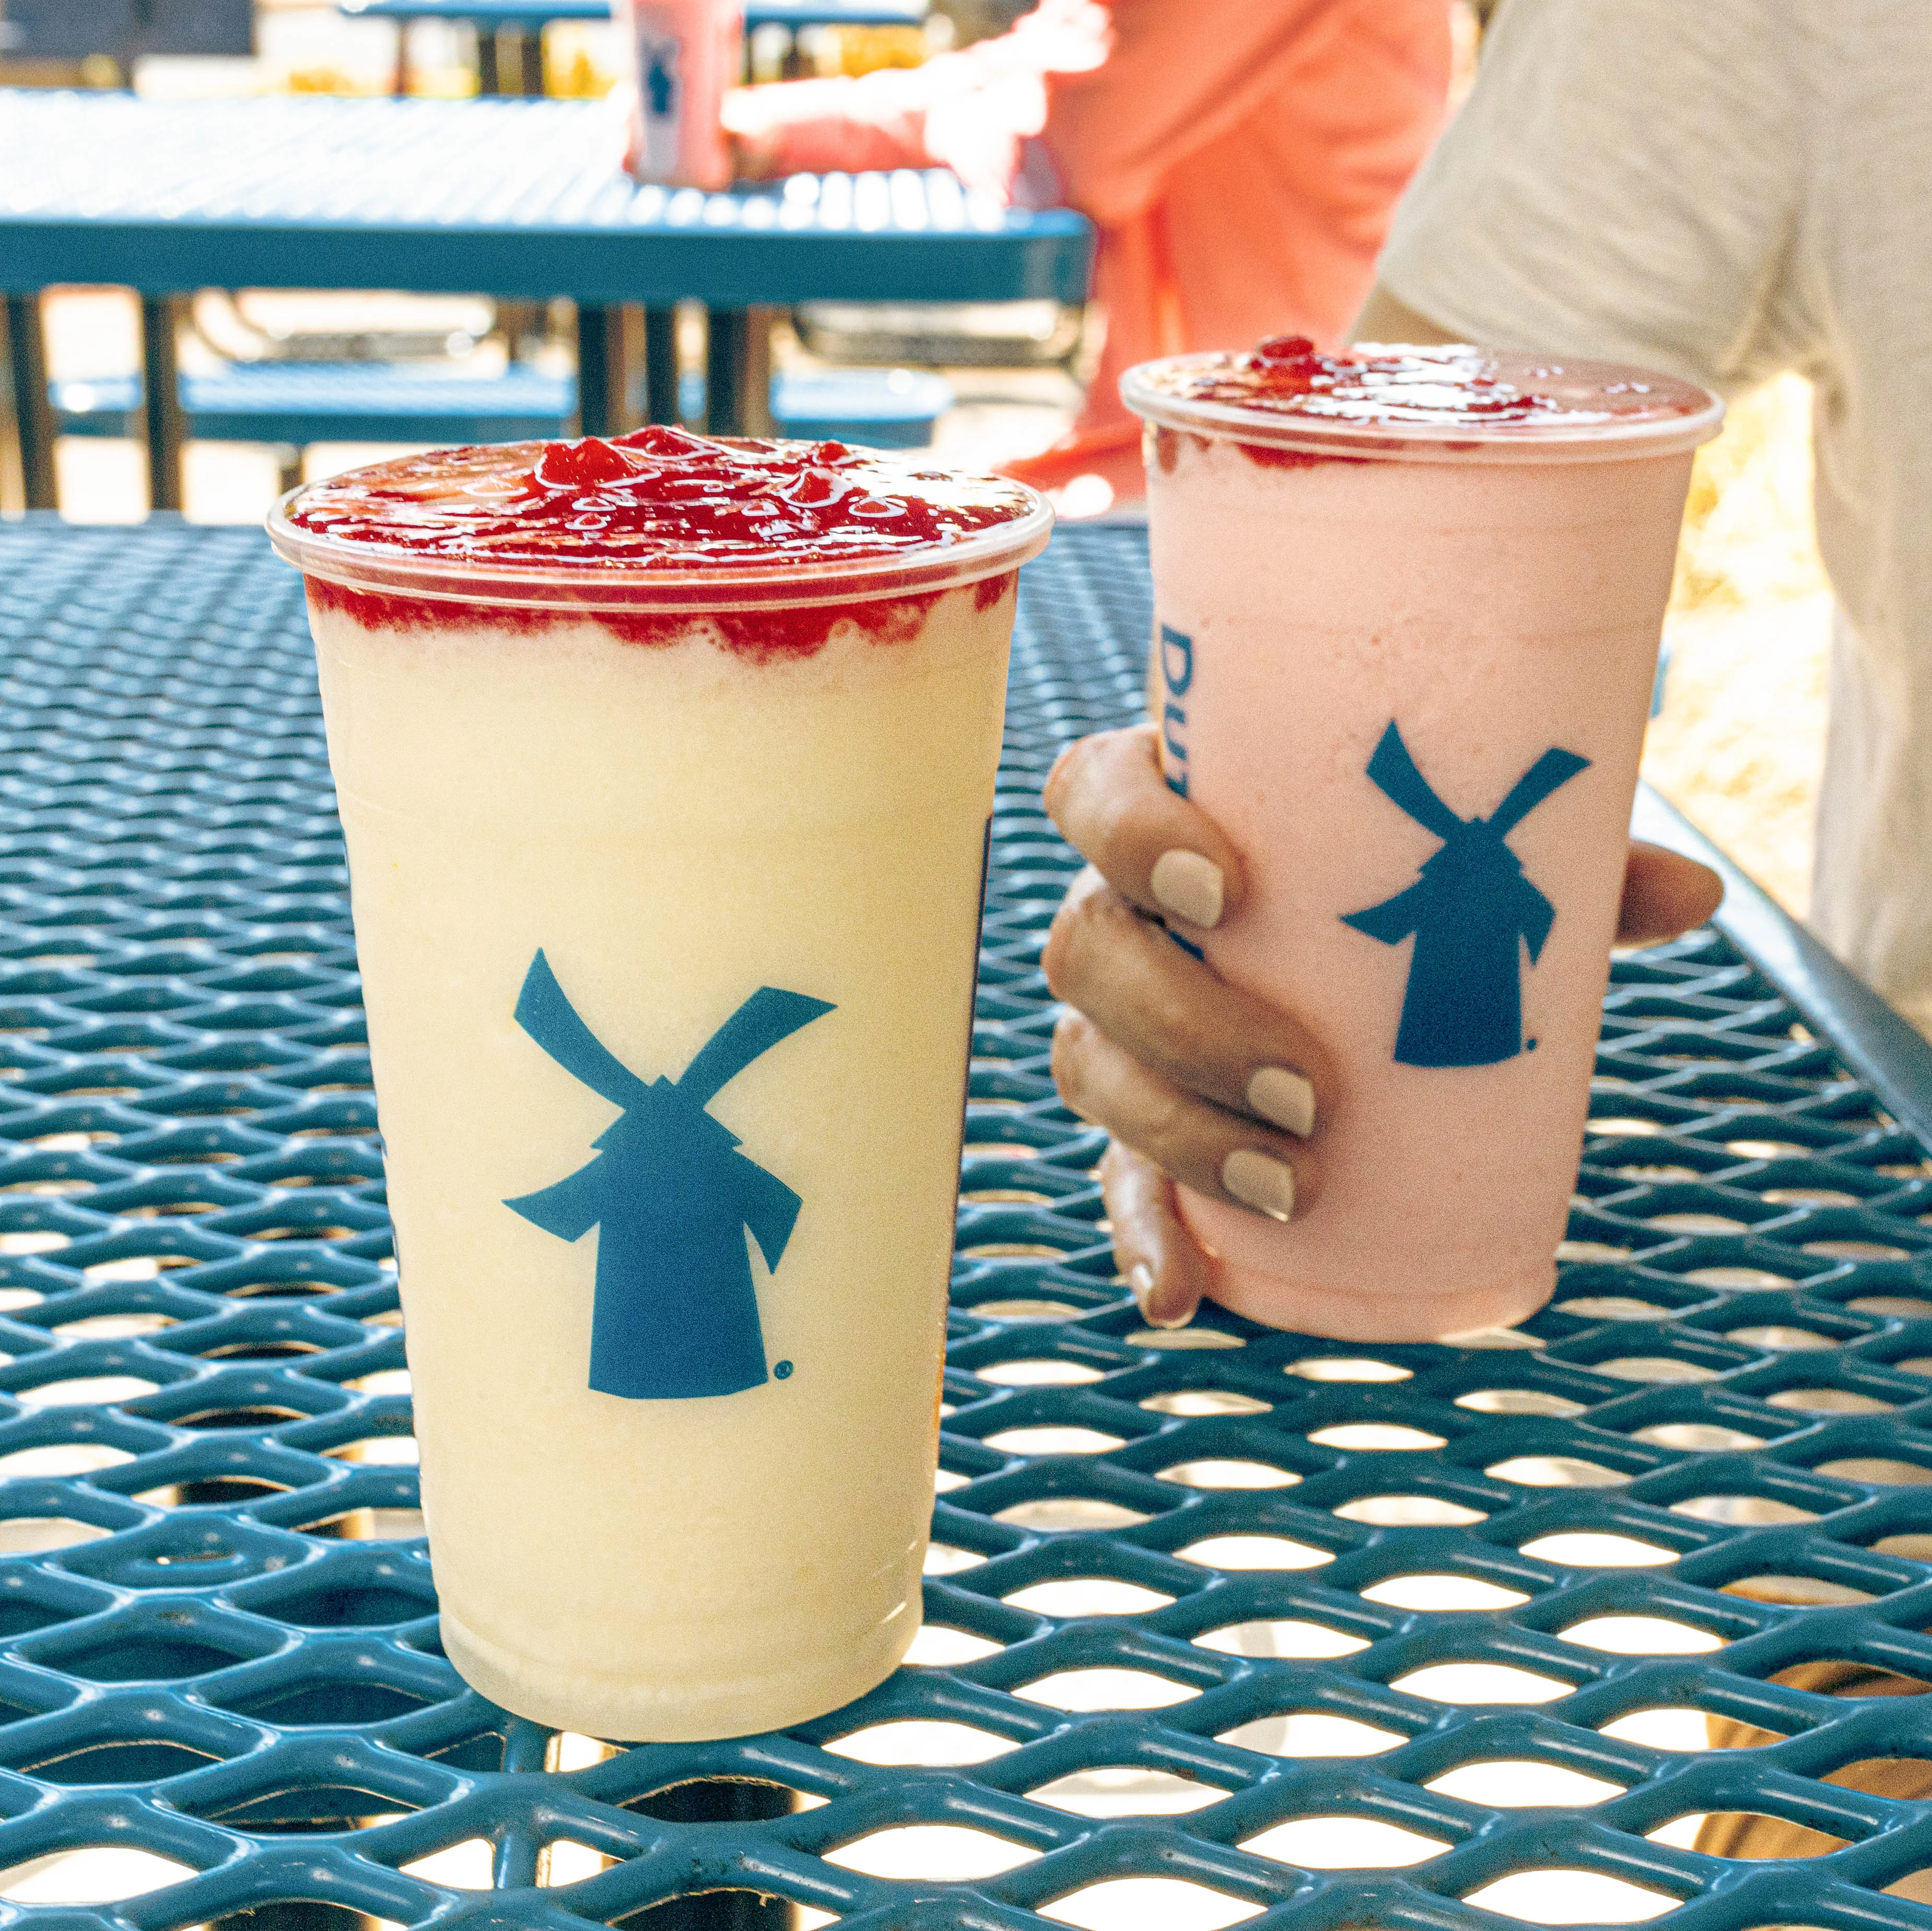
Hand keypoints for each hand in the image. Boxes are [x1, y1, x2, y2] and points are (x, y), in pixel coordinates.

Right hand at [1041, 724, 1724, 1329]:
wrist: (1346, 964)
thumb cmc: (1393, 890)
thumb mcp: (1461, 867)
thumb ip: (1555, 870)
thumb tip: (1692, 897)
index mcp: (1175, 821)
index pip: (1094, 797)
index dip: (1128, 835)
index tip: (1223, 886)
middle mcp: (1121, 923)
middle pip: (1086, 952)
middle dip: (1182, 1023)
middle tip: (1309, 1084)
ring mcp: (1120, 1032)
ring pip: (1091, 1069)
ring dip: (1178, 1133)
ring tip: (1294, 1185)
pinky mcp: (1139, 1131)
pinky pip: (1114, 1183)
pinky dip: (1142, 1238)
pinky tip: (1181, 1295)